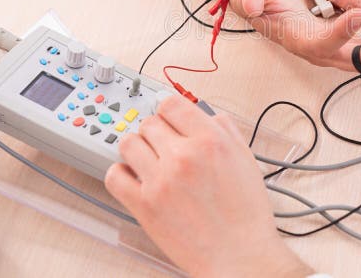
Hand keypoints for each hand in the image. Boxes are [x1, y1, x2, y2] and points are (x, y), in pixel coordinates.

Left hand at [105, 97, 310, 277]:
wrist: (240, 255)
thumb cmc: (247, 214)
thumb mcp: (246, 160)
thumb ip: (227, 132)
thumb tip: (210, 116)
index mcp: (210, 140)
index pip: (171, 104)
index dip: (169, 110)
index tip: (169, 119)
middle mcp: (183, 155)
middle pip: (149, 123)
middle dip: (156, 132)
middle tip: (163, 146)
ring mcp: (160, 179)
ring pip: (129, 143)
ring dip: (137, 149)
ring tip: (148, 161)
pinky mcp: (144, 205)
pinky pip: (114, 175)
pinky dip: (120, 173)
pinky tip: (133, 178)